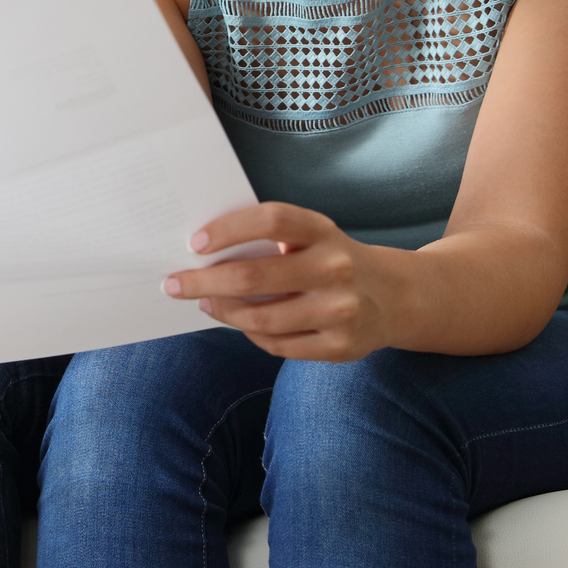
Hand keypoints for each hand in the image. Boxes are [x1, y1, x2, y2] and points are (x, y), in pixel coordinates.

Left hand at [162, 202, 393, 360]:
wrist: (394, 297)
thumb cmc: (331, 259)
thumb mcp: (313, 237)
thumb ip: (270, 240)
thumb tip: (203, 252)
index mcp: (323, 231)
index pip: (272, 220)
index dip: (230, 229)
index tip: (195, 243)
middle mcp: (335, 268)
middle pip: (255, 276)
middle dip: (204, 281)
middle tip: (173, 284)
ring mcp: (339, 310)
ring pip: (261, 318)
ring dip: (223, 311)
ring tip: (205, 302)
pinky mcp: (339, 347)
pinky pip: (278, 345)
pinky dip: (251, 334)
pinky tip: (239, 322)